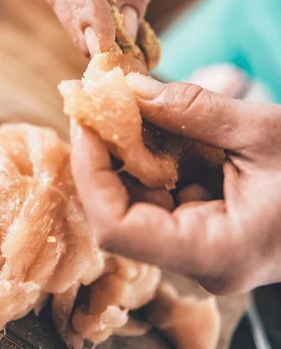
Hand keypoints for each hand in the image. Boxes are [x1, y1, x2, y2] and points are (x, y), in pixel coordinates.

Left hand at [70, 74, 280, 294]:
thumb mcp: (265, 132)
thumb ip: (194, 109)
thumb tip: (129, 88)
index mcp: (217, 251)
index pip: (118, 229)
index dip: (90, 172)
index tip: (85, 120)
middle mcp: (202, 259)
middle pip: (122, 212)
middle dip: (107, 153)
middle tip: (103, 100)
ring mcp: (203, 246)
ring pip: (140, 200)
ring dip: (131, 150)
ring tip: (134, 103)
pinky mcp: (208, 227)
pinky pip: (165, 193)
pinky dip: (157, 155)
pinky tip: (164, 123)